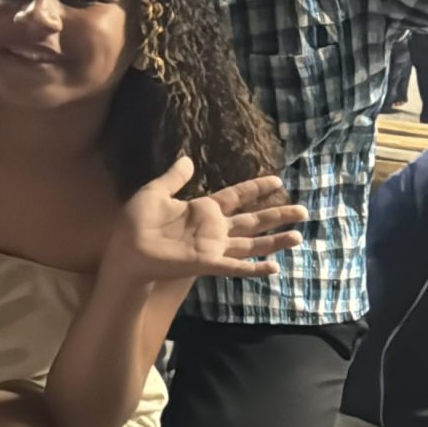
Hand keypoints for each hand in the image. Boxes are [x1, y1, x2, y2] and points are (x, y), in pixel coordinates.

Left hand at [104, 158, 306, 284]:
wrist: (125, 249)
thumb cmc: (136, 222)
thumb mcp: (155, 192)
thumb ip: (174, 177)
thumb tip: (188, 159)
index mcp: (203, 209)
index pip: (236, 196)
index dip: (256, 188)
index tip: (277, 180)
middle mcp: (214, 229)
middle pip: (253, 220)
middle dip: (277, 215)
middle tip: (303, 211)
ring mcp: (213, 247)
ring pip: (251, 243)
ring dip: (274, 241)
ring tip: (297, 237)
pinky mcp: (207, 263)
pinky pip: (235, 266)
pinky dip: (254, 268)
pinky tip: (273, 267)